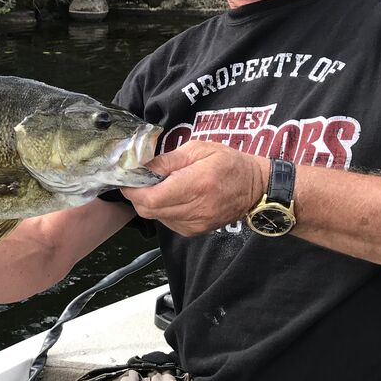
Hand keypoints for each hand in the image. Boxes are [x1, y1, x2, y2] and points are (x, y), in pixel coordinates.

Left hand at [121, 141, 268, 235]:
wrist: (255, 188)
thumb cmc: (228, 163)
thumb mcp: (199, 149)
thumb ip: (167, 160)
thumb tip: (140, 166)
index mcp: (196, 185)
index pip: (151, 197)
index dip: (132, 189)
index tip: (126, 176)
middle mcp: (195, 209)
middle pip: (148, 209)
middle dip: (136, 195)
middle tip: (137, 179)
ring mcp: (195, 224)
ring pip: (155, 217)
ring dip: (149, 202)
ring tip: (158, 185)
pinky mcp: (194, 231)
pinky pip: (166, 222)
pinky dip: (162, 209)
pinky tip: (171, 196)